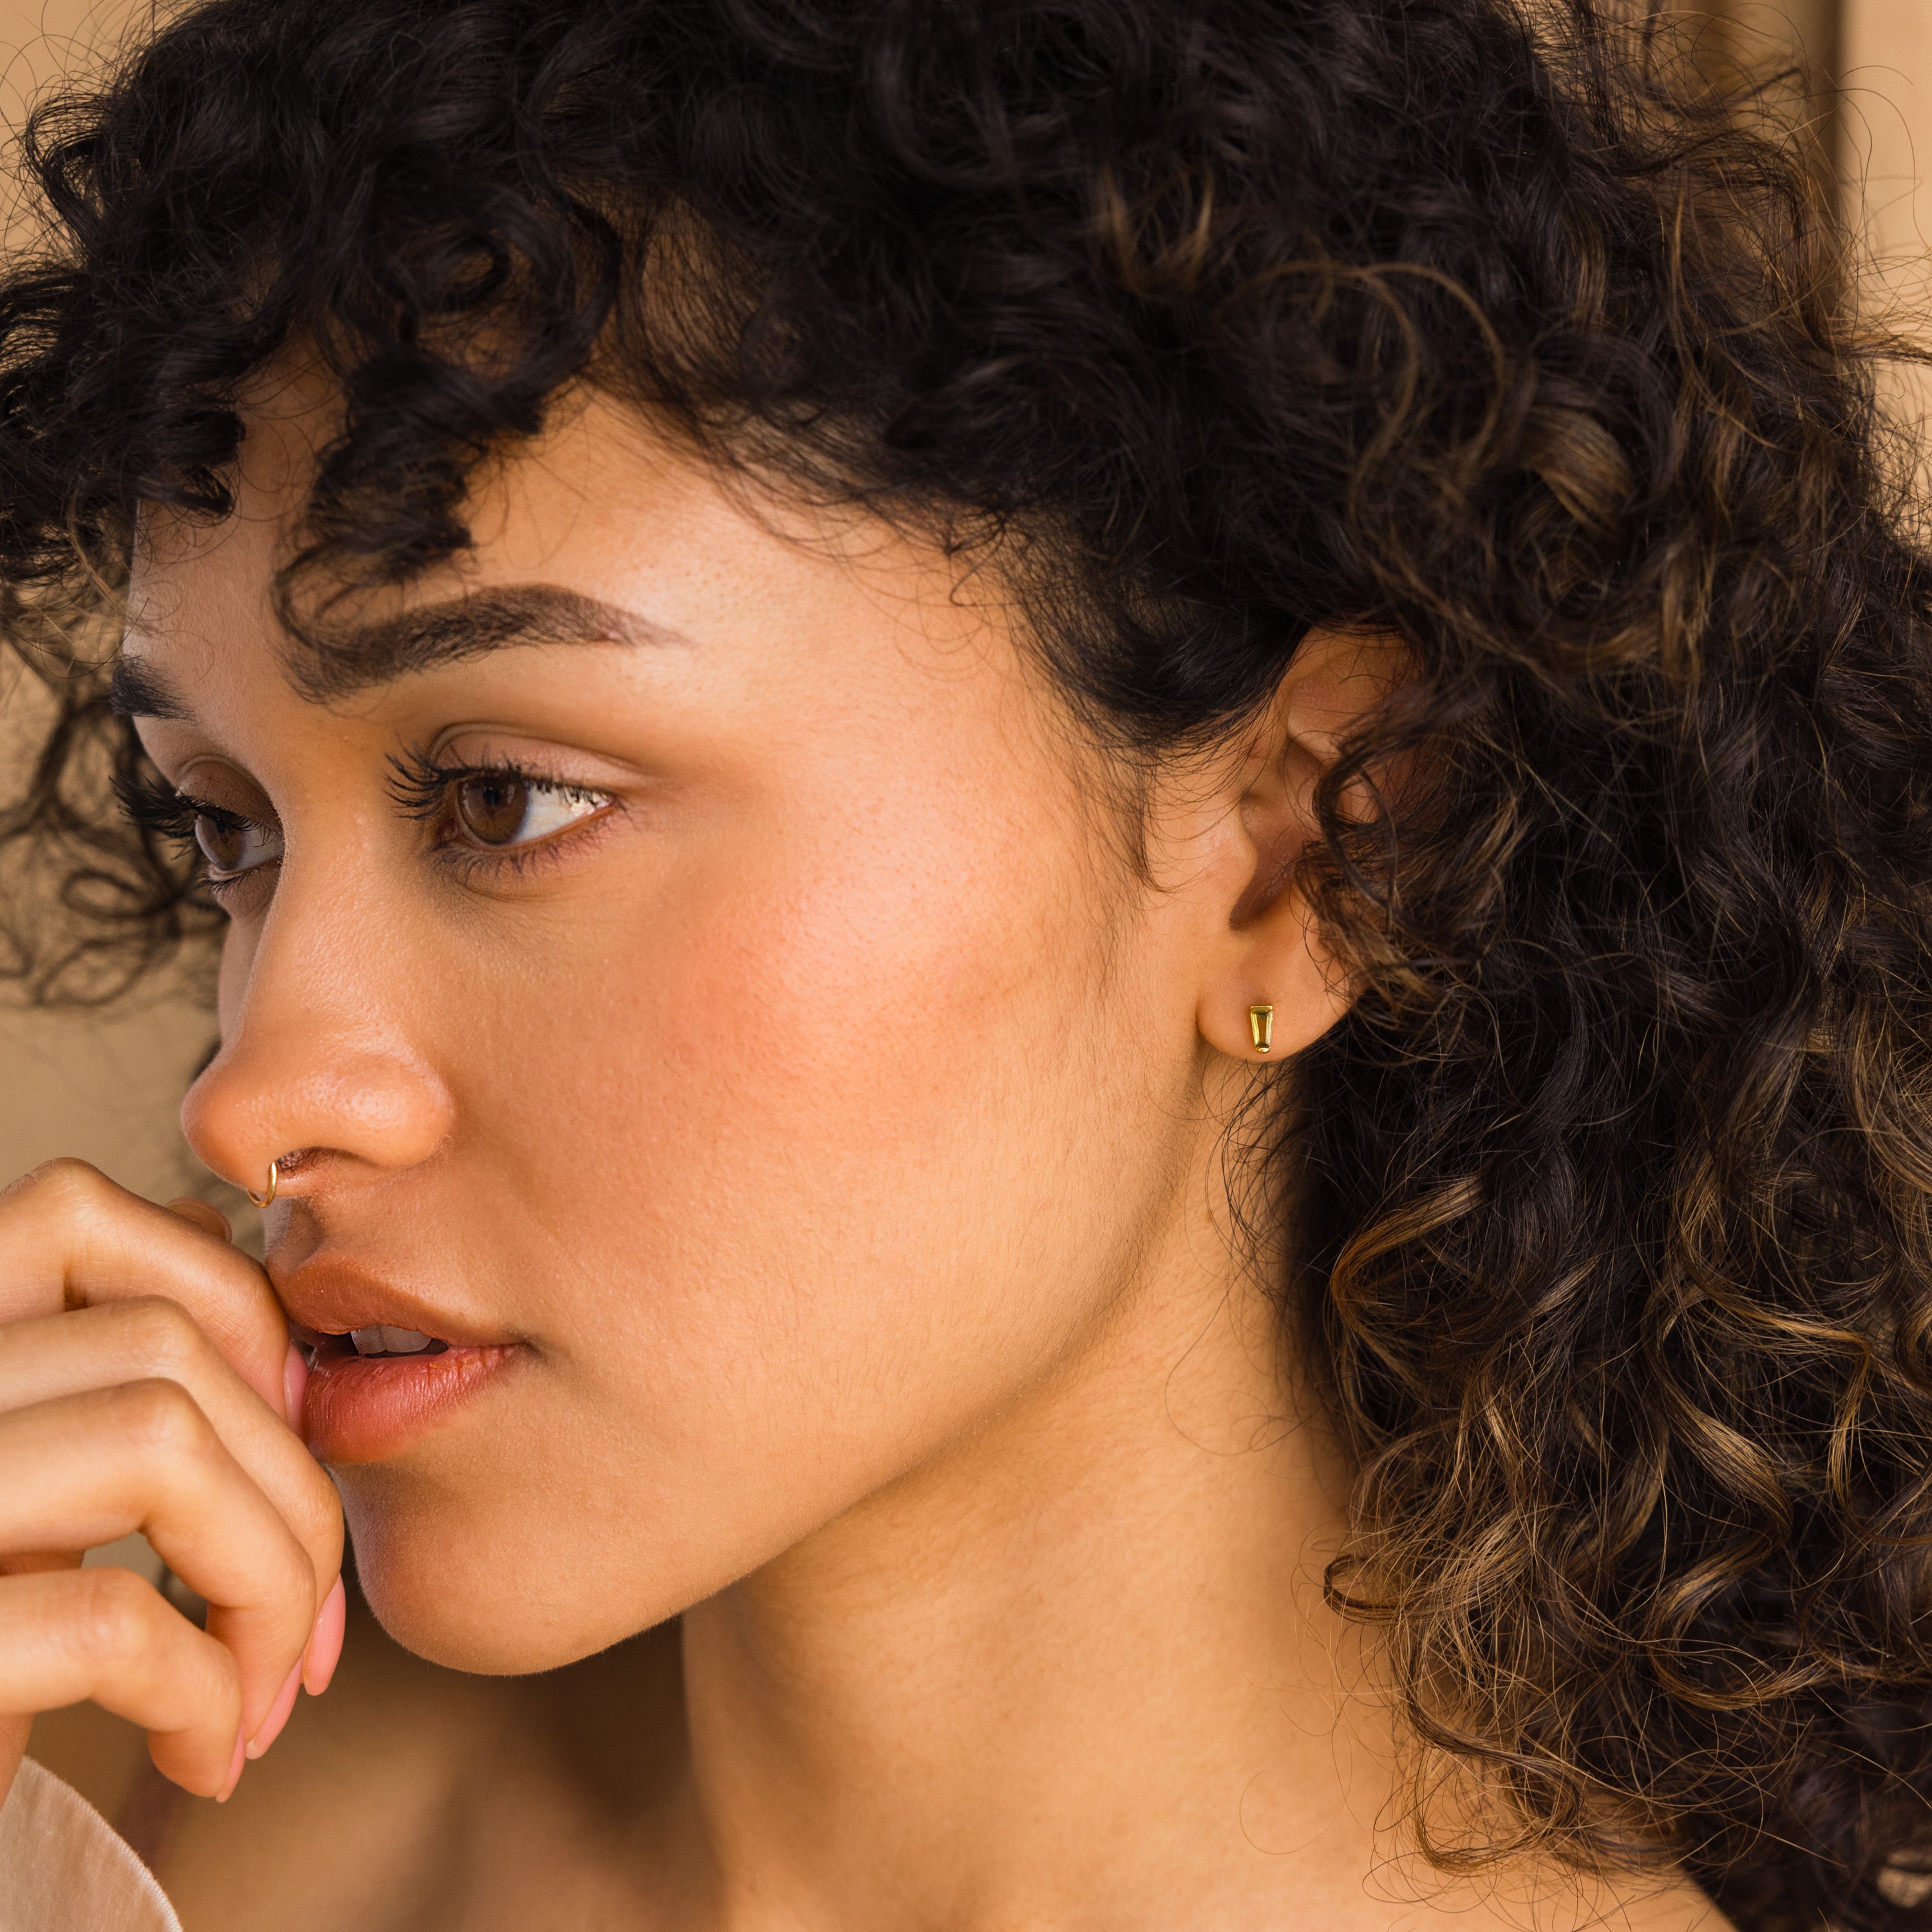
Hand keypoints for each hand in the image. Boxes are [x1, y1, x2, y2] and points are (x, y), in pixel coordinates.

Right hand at [0, 1160, 344, 1805]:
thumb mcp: (32, 1480)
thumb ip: (98, 1356)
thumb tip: (220, 1238)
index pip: (72, 1208)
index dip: (228, 1305)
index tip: (287, 1436)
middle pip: (160, 1340)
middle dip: (290, 1479)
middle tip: (308, 1611)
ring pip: (158, 1441)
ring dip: (268, 1580)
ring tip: (262, 1685)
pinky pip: (110, 1623)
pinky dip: (205, 1692)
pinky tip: (203, 1751)